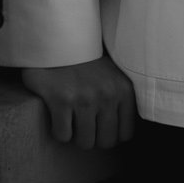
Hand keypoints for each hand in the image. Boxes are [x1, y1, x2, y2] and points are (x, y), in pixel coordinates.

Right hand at [22, 55, 136, 149]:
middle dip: (94, 138)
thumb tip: (124, 131)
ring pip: (85, 142)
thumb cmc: (86, 61)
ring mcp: (84, 98)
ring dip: (76, 136)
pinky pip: (63, 135)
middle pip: (106, 142)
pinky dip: (58, 131)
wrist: (59, 40)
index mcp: (123, 90)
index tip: (100, 126)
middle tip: (84, 126)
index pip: (126, 134)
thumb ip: (122, 97)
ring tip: (71, 121)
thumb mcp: (114, 74)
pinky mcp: (61, 100)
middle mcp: (107, 95)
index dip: (111, 134)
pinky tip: (58, 116)